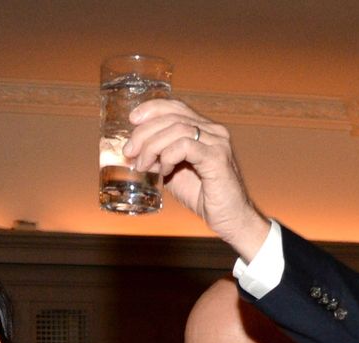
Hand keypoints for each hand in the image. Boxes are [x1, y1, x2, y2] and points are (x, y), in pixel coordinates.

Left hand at [123, 98, 269, 260]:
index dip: (152, 109)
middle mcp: (213, 131)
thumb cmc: (204, 197)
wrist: (229, 219)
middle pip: (172, 117)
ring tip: (143, 166)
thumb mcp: (174, 175)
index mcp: (204, 130)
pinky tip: (164, 171)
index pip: (176, 107)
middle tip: (129, 151)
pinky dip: (168, 156)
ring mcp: (217, 142)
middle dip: (145, 132)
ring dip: (153, 146)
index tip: (132, 120)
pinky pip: (185, 147)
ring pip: (177, 129)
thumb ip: (159, 161)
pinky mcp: (217, 158)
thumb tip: (136, 154)